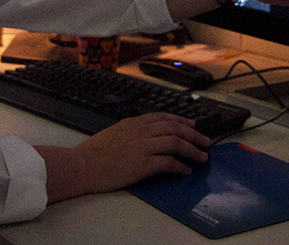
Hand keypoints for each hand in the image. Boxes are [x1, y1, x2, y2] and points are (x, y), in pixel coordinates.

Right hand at [35, 113, 209, 202]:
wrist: (83, 165)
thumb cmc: (94, 153)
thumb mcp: (114, 132)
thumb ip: (131, 131)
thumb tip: (145, 136)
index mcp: (134, 122)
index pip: (164, 117)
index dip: (182, 121)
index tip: (193, 126)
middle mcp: (141, 131)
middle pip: (175, 128)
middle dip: (194, 135)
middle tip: (206, 141)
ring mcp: (143, 147)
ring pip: (176, 143)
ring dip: (192, 150)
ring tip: (202, 157)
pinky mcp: (143, 164)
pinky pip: (169, 163)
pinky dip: (180, 166)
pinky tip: (186, 171)